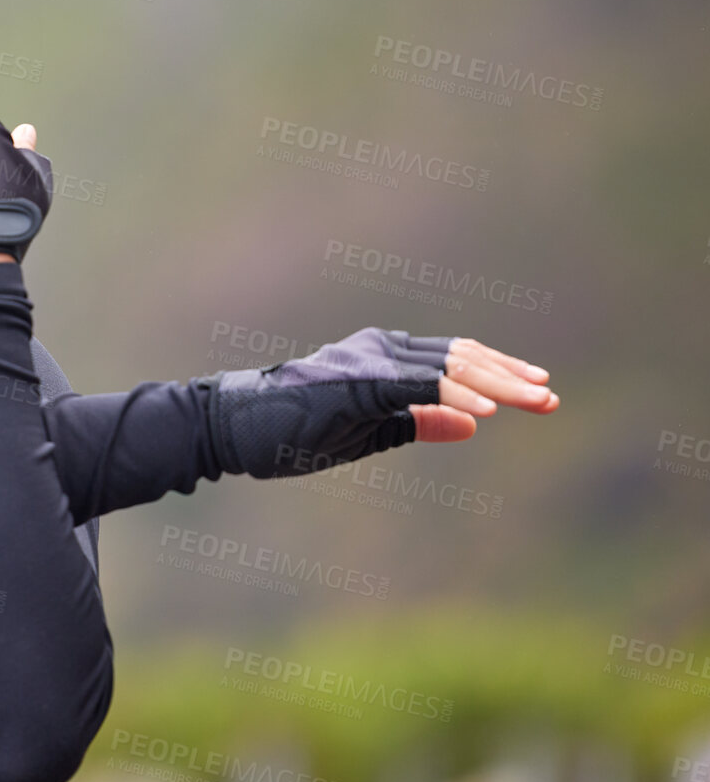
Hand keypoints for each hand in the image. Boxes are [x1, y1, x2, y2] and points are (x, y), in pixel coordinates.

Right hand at [203, 326, 556, 477]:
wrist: (229, 427)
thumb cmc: (287, 431)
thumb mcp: (363, 433)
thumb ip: (416, 422)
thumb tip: (472, 425)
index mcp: (382, 358)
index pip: (455, 360)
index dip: (501, 374)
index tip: (539, 392)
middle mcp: (379, 349)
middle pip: (461, 356)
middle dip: (511, 377)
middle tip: (552, 397)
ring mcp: (366, 362)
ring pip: (447, 365)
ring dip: (496, 384)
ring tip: (537, 400)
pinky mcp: (353, 382)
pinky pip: (415, 384)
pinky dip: (454, 394)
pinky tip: (487, 411)